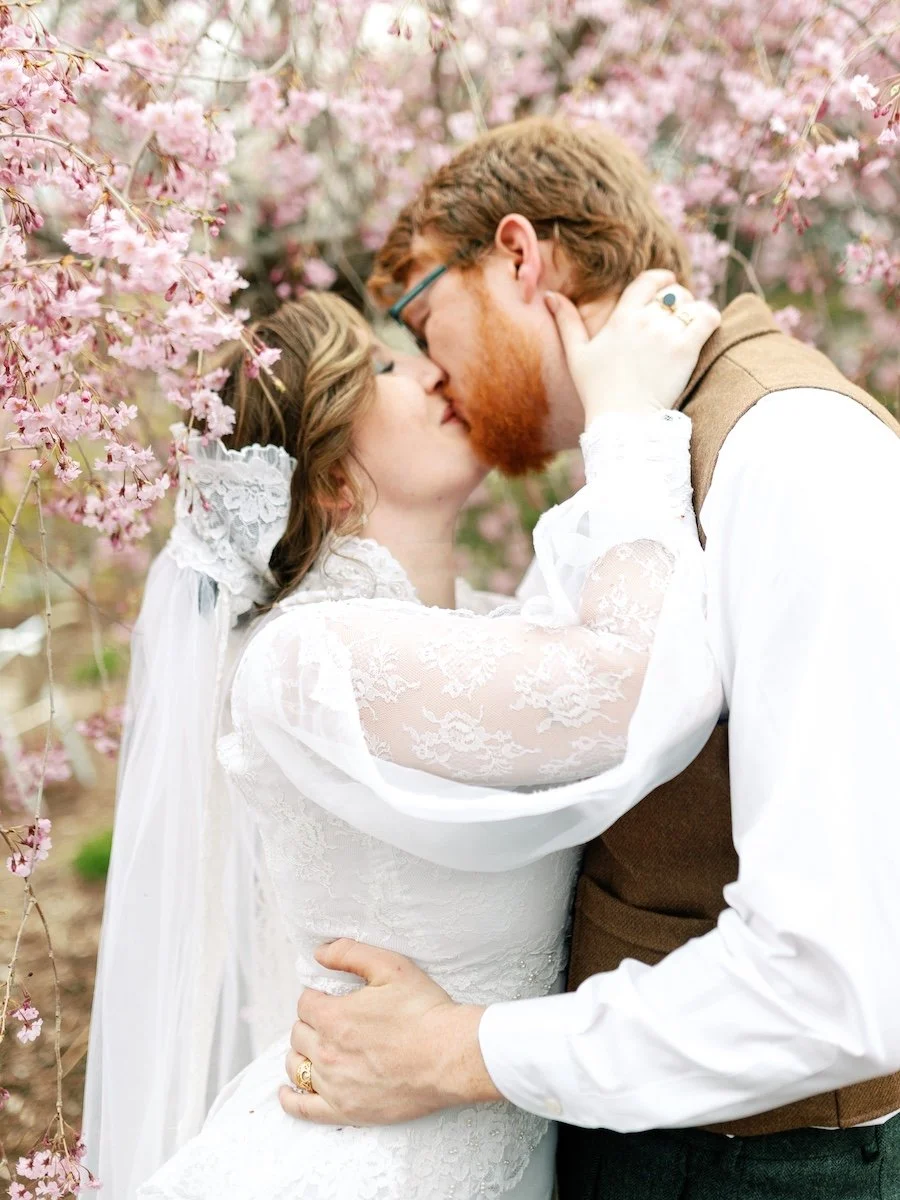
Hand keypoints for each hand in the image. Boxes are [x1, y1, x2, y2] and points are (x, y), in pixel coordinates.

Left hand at [278, 938, 500, 1125]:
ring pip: (297, 1066)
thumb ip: (350, 953)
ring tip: (313, 1048)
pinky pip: (303, 1108)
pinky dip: (290, 1099)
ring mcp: (335, 1085)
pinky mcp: (346, 1110)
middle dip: (310, 1023)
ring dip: (300, 1054)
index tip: (332, 999)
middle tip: (331, 1022)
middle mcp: (327, 1052)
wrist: (450, 1056)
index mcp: (334, 1017)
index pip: (305, 1004)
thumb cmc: (424, 1010)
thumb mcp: (390, 967)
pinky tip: (286, 1092)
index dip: (318, 998)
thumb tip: (319, 953)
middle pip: (299, 1034)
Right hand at [545, 269, 720, 423]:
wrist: (622, 420)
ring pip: (691, 304)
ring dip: (693, 311)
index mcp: (621, 318)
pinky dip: (710, 318)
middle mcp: (645, 320)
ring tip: (690, 325)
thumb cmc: (597, 390)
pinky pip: (709, 318)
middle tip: (678, 315)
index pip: (648, 281)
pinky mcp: (686, 350)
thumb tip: (550, 295)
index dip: (660, 278)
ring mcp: (666, 334)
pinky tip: (704, 329)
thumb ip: (566, 321)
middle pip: (672, 293)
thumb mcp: (576, 354)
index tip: (666, 282)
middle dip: (677, 300)